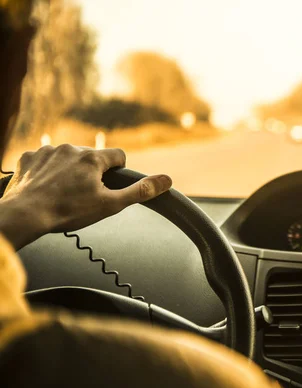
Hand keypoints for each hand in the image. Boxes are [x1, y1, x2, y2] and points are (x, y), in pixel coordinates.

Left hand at [0, 144, 171, 248]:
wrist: (25, 215)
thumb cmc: (67, 211)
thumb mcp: (110, 205)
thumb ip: (140, 191)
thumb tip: (167, 180)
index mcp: (92, 158)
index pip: (118, 156)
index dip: (118, 171)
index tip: (110, 185)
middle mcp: (70, 149)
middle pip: (91, 157)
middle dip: (91, 173)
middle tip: (84, 196)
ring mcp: (47, 151)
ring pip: (67, 158)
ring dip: (68, 171)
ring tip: (62, 194)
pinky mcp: (28, 157)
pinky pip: (44, 160)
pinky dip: (46, 172)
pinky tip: (45, 188)